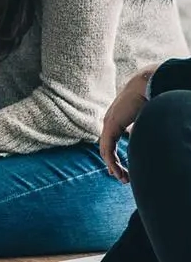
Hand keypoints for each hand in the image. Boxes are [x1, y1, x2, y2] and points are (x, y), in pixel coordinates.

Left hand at [100, 66, 153, 182]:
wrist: (147, 83)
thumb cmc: (152, 95)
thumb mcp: (147, 115)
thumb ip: (144, 127)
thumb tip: (153, 136)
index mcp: (118, 119)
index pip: (112, 141)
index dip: (116, 155)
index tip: (123, 168)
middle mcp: (110, 122)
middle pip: (108, 148)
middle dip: (114, 164)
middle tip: (122, 177)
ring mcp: (108, 124)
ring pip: (106, 151)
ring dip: (114, 166)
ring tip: (123, 178)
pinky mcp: (110, 127)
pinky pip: (108, 149)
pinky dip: (112, 161)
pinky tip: (117, 171)